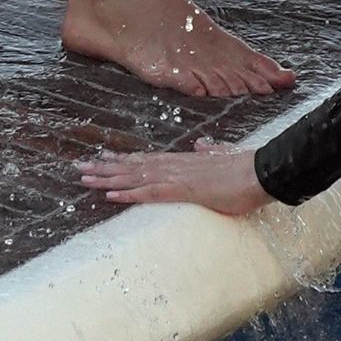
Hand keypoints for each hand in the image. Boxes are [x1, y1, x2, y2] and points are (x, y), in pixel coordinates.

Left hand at [79, 141, 270, 215]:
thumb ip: (211, 151)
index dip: (123, 162)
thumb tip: (202, 145)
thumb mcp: (224, 159)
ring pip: (135, 177)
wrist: (260, 171)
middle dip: (106, 169)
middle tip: (80, 168)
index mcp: (183, 161)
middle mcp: (175, 165)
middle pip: (133, 167)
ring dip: (108, 179)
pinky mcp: (182, 190)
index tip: (103, 161)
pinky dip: (128, 193)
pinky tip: (110, 195)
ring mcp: (177, 176)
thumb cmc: (245, 169)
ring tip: (85, 179)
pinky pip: (149, 193)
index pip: (146, 161)